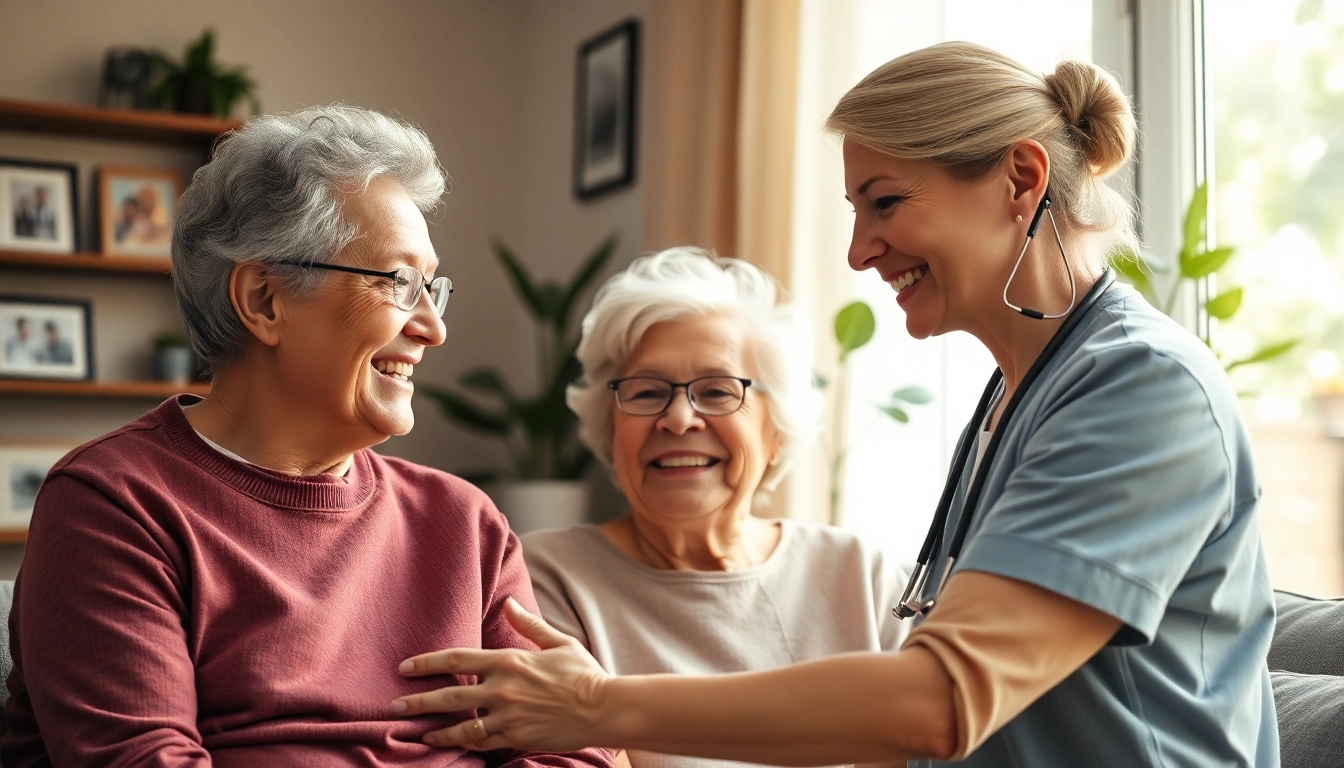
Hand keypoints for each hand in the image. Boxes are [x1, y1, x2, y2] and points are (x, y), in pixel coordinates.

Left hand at [393, 597, 613, 750]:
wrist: (604, 708)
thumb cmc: (583, 673)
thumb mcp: (557, 642)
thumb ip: (528, 625)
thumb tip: (508, 604)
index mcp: (510, 660)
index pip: (457, 659)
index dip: (427, 663)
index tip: (405, 667)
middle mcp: (503, 688)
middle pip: (450, 695)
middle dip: (419, 700)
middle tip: (395, 703)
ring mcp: (507, 716)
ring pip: (460, 725)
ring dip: (435, 729)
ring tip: (416, 731)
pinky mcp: (516, 737)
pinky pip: (480, 743)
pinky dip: (461, 743)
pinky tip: (448, 743)